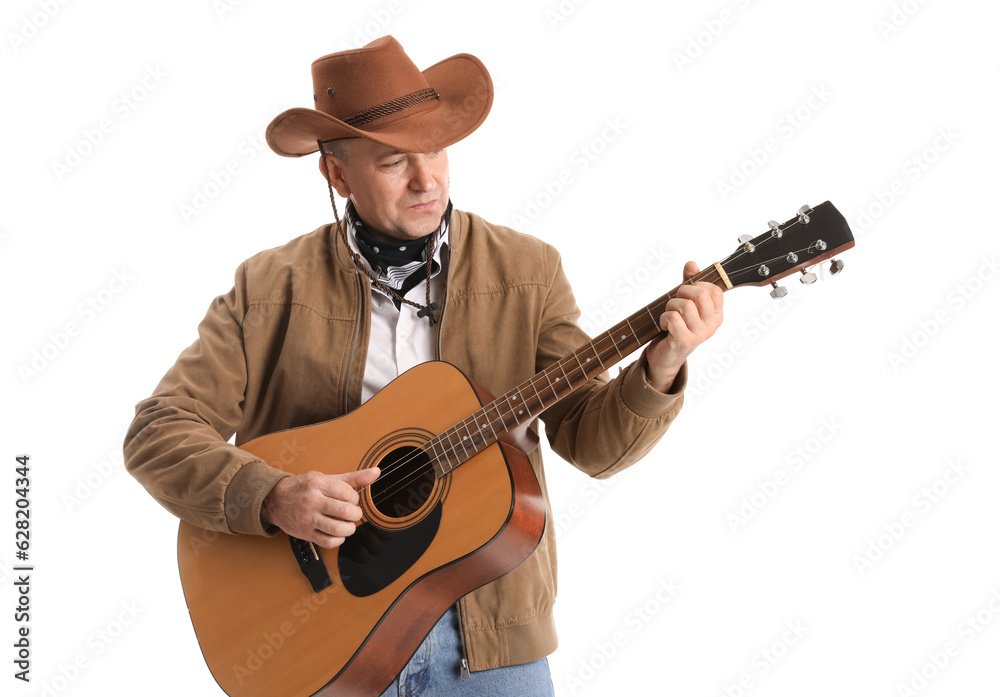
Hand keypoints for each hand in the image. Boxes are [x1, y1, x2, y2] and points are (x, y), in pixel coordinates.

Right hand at [260, 468, 379, 548]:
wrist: (274, 500)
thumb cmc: (304, 487)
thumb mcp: (327, 478)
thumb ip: (354, 477)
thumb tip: (376, 472)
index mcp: (318, 483)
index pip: (347, 493)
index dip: (354, 498)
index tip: (351, 500)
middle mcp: (312, 500)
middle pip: (345, 512)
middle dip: (356, 514)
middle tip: (353, 513)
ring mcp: (308, 518)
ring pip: (338, 529)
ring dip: (349, 528)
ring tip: (347, 524)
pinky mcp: (305, 533)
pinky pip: (328, 542)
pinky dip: (339, 539)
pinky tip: (337, 532)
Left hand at [645, 261, 724, 391]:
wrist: (665, 357)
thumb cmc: (675, 328)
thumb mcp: (684, 303)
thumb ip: (689, 283)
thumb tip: (692, 264)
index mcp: (716, 315)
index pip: (713, 289)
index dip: (696, 285)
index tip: (687, 294)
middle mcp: (712, 325)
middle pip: (700, 294)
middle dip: (681, 292)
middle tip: (674, 303)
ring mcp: (700, 334)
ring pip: (684, 305)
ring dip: (670, 307)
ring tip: (669, 317)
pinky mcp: (685, 341)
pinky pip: (673, 318)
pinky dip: (664, 318)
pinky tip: (665, 327)